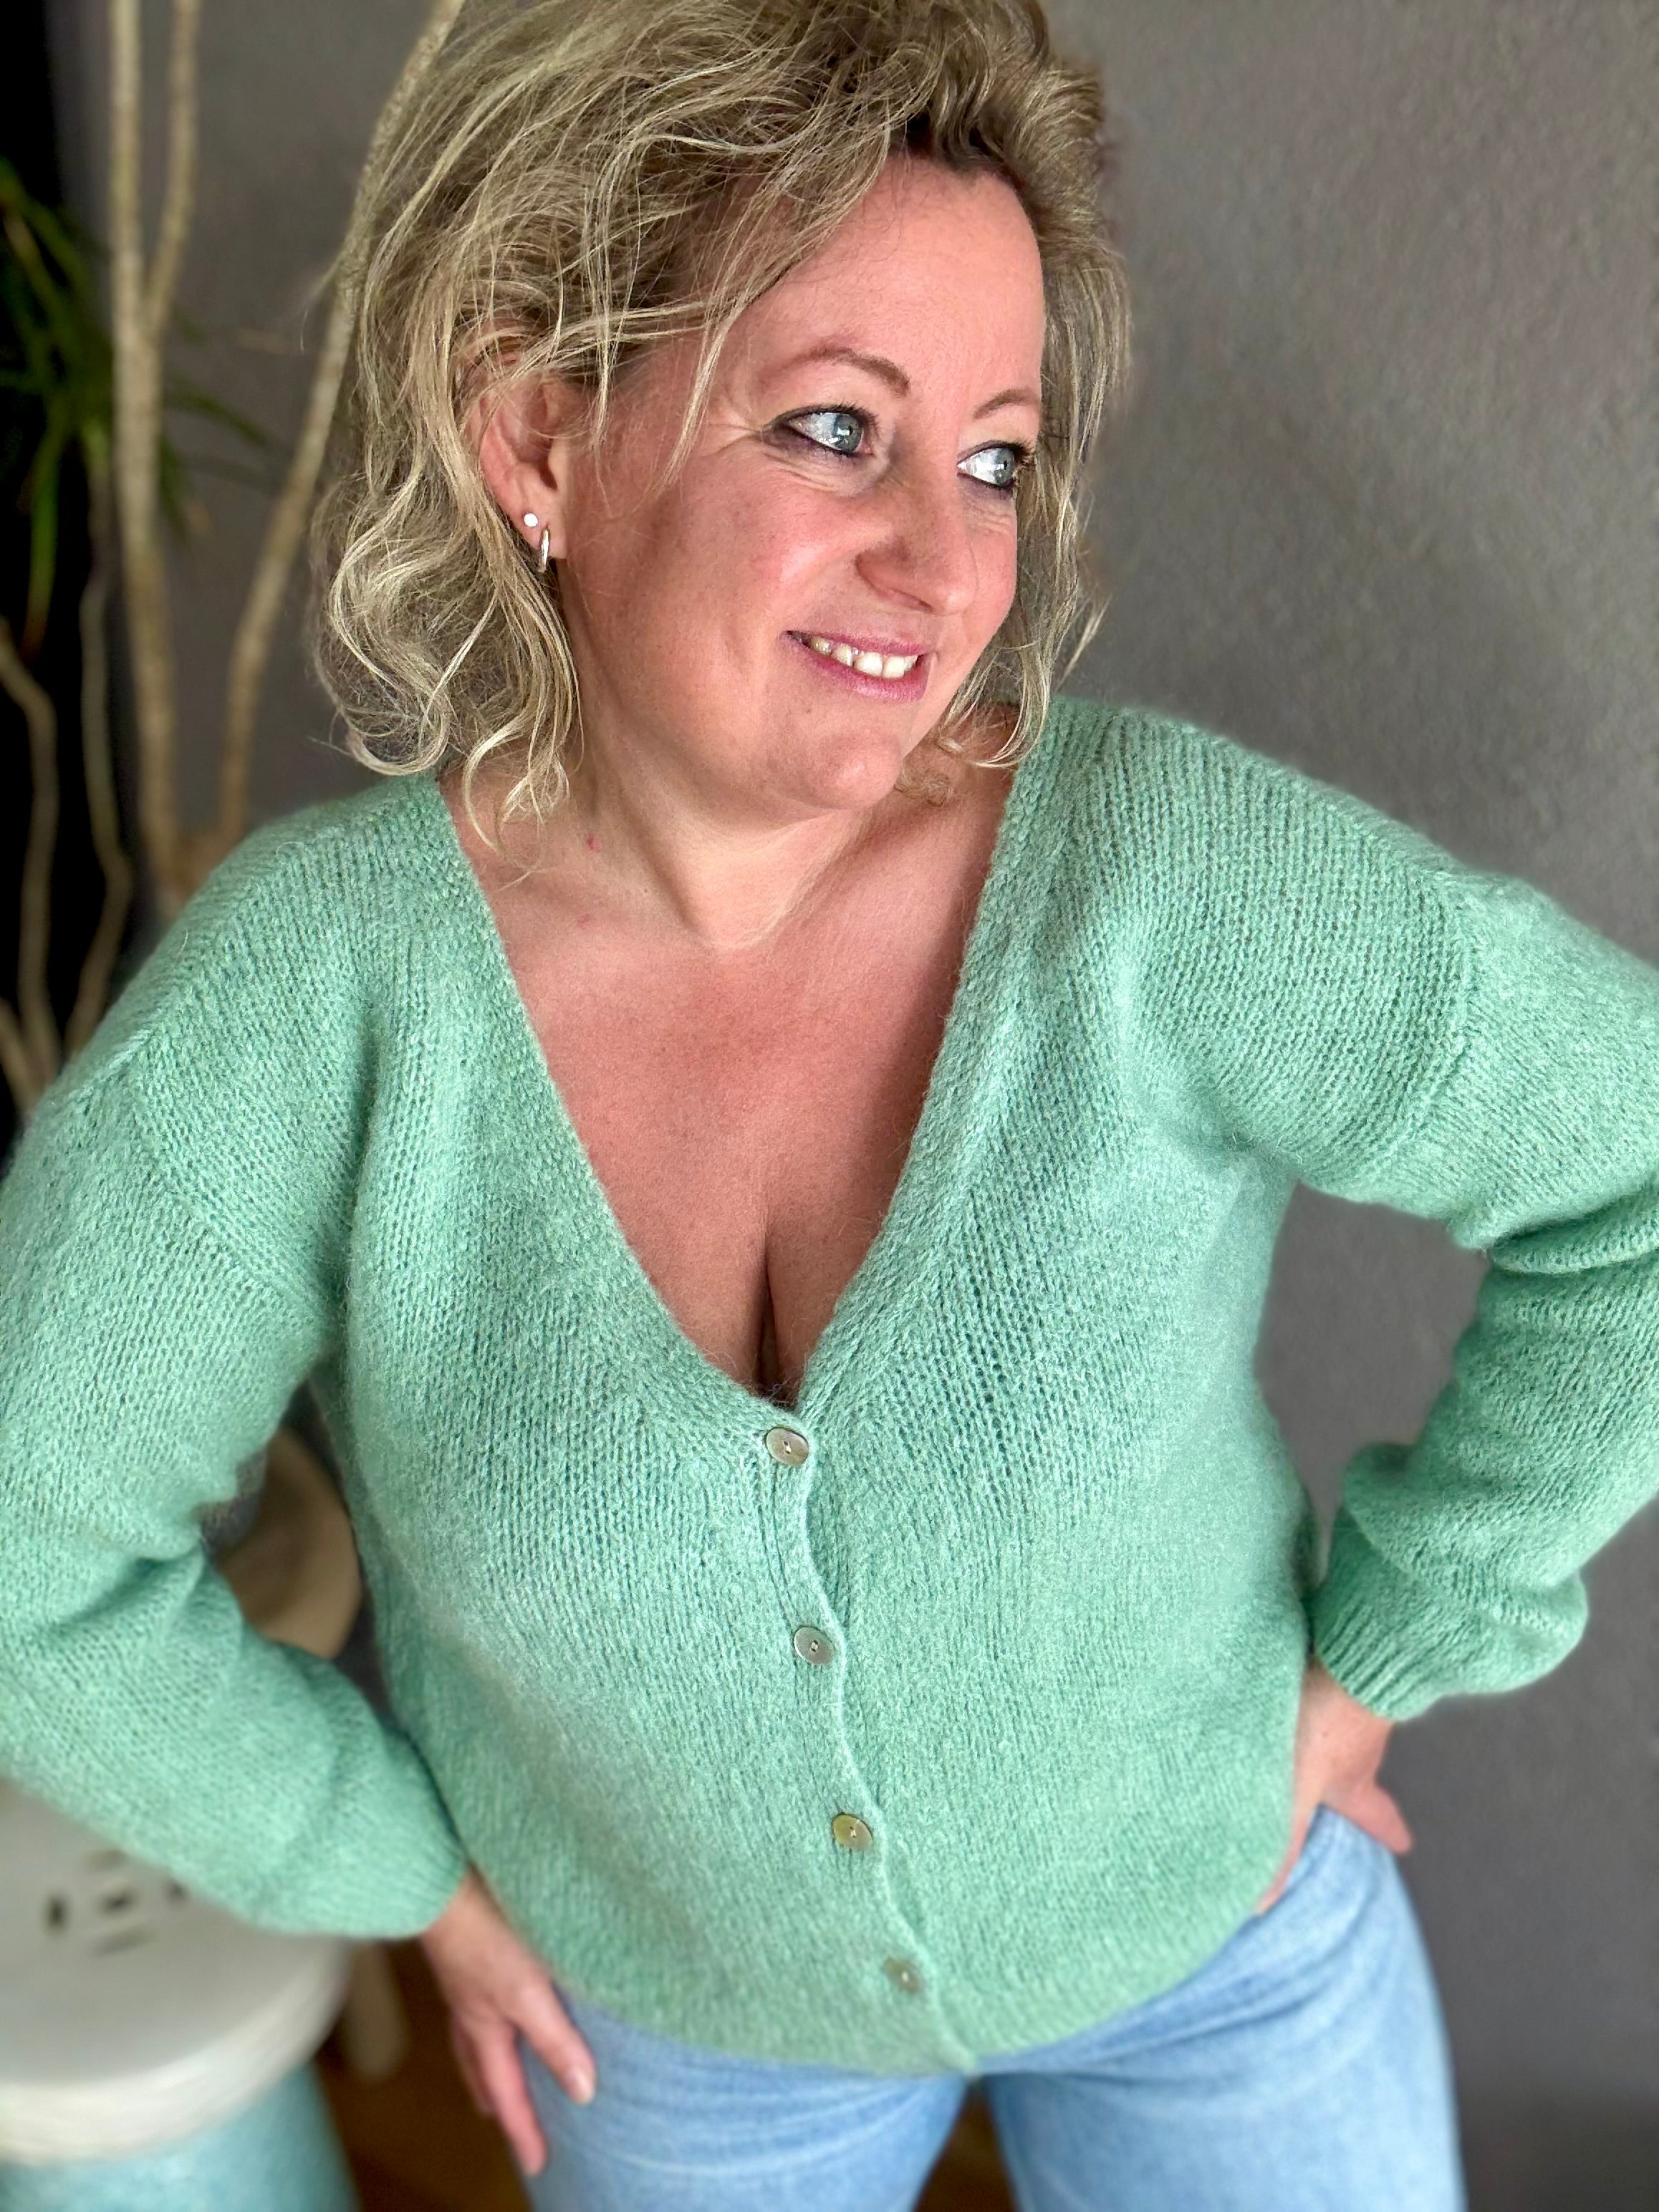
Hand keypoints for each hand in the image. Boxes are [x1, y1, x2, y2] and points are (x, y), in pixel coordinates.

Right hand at [418, 1864, 596, 2176]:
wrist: (440, 1877)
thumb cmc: (480, 1933)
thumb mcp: (526, 1993)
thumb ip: (554, 2040)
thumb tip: (582, 2091)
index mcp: (484, 2027)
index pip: (507, 2091)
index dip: (523, 2129)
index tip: (538, 2164)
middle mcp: (470, 2008)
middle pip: (481, 2067)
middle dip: (495, 2095)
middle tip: (502, 2117)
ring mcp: (465, 1976)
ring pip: (475, 2032)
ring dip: (487, 2055)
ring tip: (497, 2063)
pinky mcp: (469, 1943)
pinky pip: (475, 1994)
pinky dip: (484, 2010)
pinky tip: (492, 1990)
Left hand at [1252, 1657, 1413, 1913]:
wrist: (1351, 1646)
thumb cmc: (1325, 1721)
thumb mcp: (1295, 1790)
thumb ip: (1281, 1841)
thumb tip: (1260, 1905)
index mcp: (1354, 1776)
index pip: (1375, 1812)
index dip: (1386, 1830)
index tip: (1403, 1843)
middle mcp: (1360, 1739)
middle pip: (1362, 1764)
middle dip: (1357, 1776)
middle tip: (1358, 1781)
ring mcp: (1352, 1696)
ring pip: (1344, 1720)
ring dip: (1331, 1726)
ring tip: (1315, 1722)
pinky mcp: (1335, 1659)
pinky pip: (1329, 1678)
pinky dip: (1318, 1682)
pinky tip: (1294, 1670)